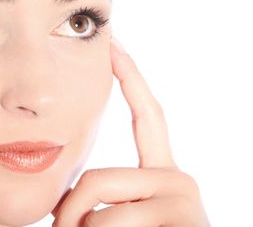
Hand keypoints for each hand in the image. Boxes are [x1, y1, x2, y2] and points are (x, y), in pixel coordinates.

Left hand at [50, 37, 209, 226]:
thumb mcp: (116, 219)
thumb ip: (102, 196)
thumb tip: (65, 191)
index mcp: (162, 174)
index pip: (149, 115)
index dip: (131, 78)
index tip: (116, 44)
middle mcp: (178, 181)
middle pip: (97, 180)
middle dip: (69, 213)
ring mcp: (184, 202)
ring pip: (100, 212)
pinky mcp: (186, 222)